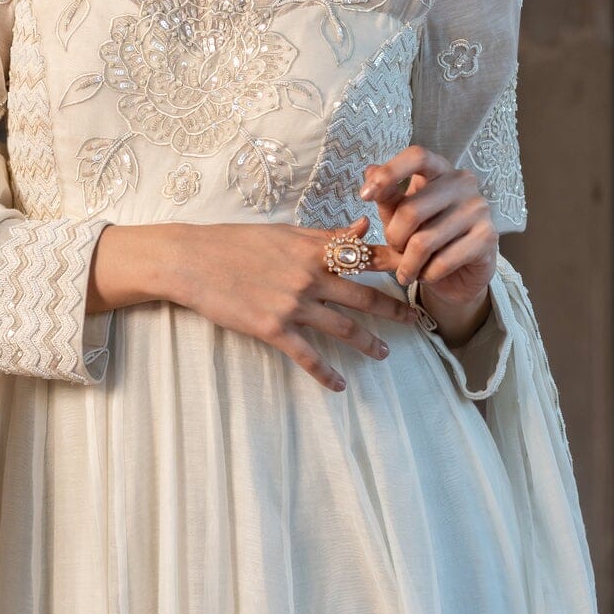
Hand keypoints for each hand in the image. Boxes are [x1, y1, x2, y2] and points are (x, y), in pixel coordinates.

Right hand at [161, 218, 420, 392]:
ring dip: (368, 343)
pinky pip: (308, 356)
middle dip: (395, 309)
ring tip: (384, 354)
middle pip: (365, 296)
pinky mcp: (274, 328)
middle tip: (418, 321)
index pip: (366, 256)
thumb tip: (361, 227)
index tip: (421, 270)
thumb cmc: (235, 242)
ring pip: (344, 328)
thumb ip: (325, 235)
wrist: (192, 261)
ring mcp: (293, 304)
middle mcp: (310, 276)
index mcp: (314, 249)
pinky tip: (339, 386)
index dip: (397, 264)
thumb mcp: (283, 232)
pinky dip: (326, 374)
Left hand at [359, 144, 497, 323]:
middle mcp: (462, 182)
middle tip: (394, 251)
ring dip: (407, 264)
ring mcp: (478, 208)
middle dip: (394, 238)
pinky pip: (443, 261)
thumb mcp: (399, 217)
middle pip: (412, 209)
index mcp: (439, 170)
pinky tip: (427, 275)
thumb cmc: (426, 239)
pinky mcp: (488, 237)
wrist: (459, 275)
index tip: (364, 195)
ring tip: (407, 270)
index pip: (417, 156)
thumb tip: (369, 170)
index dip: (389, 173)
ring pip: (424, 241)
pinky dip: (427, 275)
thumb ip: (386, 198)